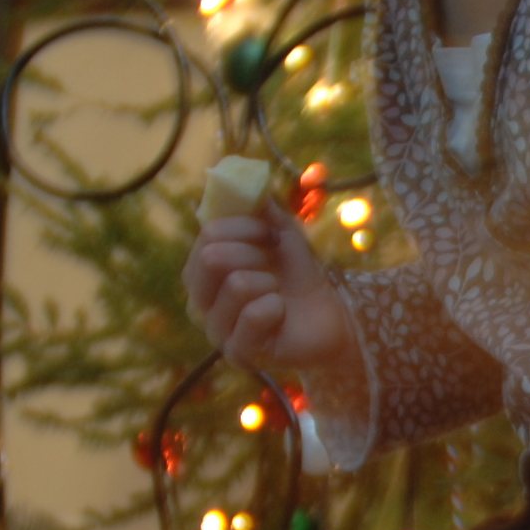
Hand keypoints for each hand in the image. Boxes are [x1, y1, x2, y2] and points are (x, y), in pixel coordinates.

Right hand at [182, 211, 351, 376]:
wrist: (329, 316)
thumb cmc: (296, 275)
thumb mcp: (281, 232)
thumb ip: (259, 206)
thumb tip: (240, 175)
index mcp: (202, 270)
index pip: (208, 233)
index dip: (245, 227)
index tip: (270, 234)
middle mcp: (200, 302)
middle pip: (211, 257)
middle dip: (254, 253)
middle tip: (273, 265)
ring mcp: (216, 330)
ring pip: (236, 284)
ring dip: (269, 282)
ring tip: (276, 294)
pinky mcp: (237, 354)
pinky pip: (253, 315)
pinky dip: (276, 308)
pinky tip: (279, 316)